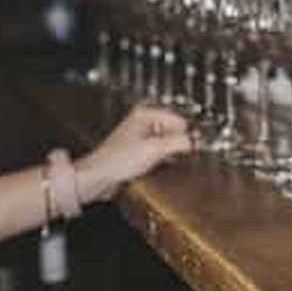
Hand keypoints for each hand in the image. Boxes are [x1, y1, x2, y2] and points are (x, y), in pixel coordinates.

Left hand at [76, 105, 191, 202]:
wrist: (98, 176)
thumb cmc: (117, 160)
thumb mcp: (155, 150)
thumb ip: (178, 143)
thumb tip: (193, 141)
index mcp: (145, 114)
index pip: (179, 120)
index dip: (184, 135)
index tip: (187, 147)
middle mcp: (142, 121)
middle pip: (173, 131)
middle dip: (174, 145)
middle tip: (166, 155)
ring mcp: (139, 135)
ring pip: (166, 142)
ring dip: (166, 153)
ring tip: (155, 161)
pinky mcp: (137, 149)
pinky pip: (157, 151)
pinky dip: (158, 159)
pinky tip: (151, 165)